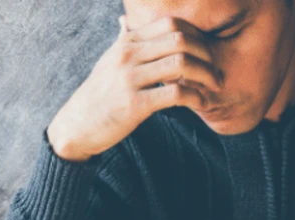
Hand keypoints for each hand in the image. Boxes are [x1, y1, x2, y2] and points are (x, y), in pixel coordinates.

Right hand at [47, 16, 222, 161]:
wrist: (77, 126)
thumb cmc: (98, 95)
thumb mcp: (107, 61)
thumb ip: (121, 40)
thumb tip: (124, 20)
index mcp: (126, 42)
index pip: (170, 23)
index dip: (196, 33)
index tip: (207, 50)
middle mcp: (128, 55)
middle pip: (180, 39)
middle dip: (207, 53)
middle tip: (217, 69)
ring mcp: (130, 79)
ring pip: (181, 63)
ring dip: (206, 74)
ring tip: (215, 86)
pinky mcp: (134, 105)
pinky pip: (175, 94)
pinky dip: (195, 97)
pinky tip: (201, 103)